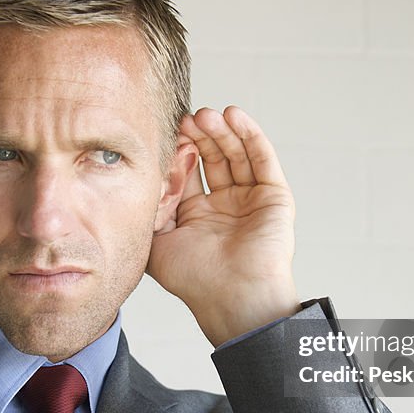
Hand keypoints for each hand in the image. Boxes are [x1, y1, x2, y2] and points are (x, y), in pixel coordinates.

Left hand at [148, 106, 299, 346]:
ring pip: (237, 154)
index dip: (178, 151)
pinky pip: (263, 159)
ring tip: (208, 115)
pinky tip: (235, 117)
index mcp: (197, 215)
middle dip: (200, 136)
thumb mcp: (155, 243)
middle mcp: (225, 205)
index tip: (167, 132)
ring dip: (223, 131)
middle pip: (213, 157)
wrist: (233, 297)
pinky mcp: (275, 197)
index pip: (187, 171)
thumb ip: (147, 211)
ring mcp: (251, 200)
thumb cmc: (195, 279)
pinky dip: (250, 135)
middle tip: (187, 117)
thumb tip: (138, 176)